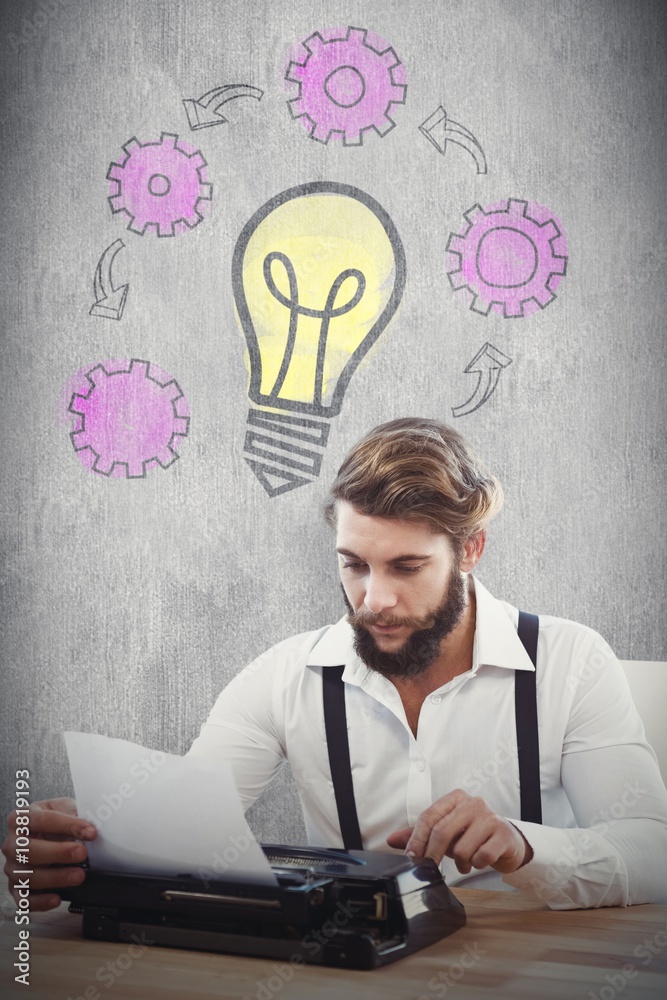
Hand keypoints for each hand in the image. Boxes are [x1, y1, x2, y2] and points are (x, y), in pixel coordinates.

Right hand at [3, 798, 96, 910]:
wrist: (48, 833)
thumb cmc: (55, 821)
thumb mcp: (64, 808)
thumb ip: (75, 814)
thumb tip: (90, 827)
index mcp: (21, 818)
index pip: (41, 820)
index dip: (67, 825)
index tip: (90, 832)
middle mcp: (12, 844)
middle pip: (28, 850)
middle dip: (58, 852)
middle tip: (82, 853)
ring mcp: (12, 867)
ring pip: (28, 876)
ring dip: (55, 877)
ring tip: (79, 875)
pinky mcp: (16, 888)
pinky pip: (24, 899)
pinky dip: (40, 901)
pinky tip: (57, 898)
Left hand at [386, 789, 532, 873]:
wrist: (507, 842)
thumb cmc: (473, 834)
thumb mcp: (446, 831)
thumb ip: (420, 834)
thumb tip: (391, 840)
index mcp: (455, 798)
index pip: (429, 817)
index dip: (417, 839)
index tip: (411, 857)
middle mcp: (473, 802)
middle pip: (442, 831)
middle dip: (432, 855)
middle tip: (430, 868)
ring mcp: (490, 817)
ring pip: (462, 849)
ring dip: (460, 863)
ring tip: (465, 861)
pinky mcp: (503, 834)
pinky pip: (481, 856)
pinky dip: (476, 864)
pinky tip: (479, 861)